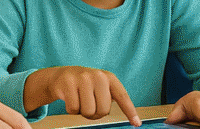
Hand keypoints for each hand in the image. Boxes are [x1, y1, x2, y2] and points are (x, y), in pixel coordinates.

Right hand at [23, 66, 139, 123]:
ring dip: (83, 112)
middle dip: (96, 114)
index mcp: (109, 78)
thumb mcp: (101, 87)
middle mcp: (98, 76)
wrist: (63, 76)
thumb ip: (110, 98)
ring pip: (88, 112)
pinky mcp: (68, 83)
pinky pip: (73, 109)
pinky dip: (72, 110)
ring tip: (80, 101)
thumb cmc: (86, 86)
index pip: (122, 97)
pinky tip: (71, 99)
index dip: (130, 111)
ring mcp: (83, 78)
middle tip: (90, 105)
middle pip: (103, 110)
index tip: (137, 123)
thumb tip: (126, 117)